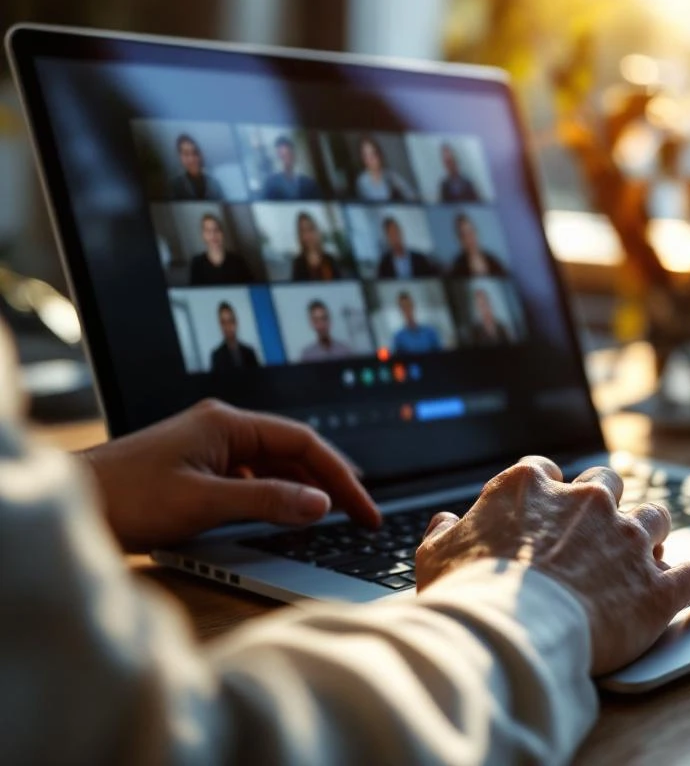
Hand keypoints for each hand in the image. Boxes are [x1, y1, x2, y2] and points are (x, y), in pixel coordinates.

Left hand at [80, 399, 378, 551]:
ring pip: (274, 467)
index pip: (303, 443)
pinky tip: (284, 518)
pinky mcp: (198, 469)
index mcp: (227, 424)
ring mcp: (209, 448)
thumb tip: (321, 504)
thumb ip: (268, 500)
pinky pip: (251, 479)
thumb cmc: (126, 497)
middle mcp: (222, 429)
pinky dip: (274, 498)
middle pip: (293, 453)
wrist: (71, 504)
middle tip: (361, 516)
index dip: (341, 477)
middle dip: (330, 483)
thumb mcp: (205, 502)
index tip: (365, 509)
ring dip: (302, 491)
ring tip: (333, 519)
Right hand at [416, 456, 689, 674]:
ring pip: (657, 517)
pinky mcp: (657, 586)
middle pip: (608, 483)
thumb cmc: (469, 597)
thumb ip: (444, 533)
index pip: (545, 471)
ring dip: (652, 533)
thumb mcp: (436, 557)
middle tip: (599, 528)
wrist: (510, 634)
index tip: (547, 507)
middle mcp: (586, 502)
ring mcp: (626, 540)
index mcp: (529, 488)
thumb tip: (445, 523)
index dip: (548, 488)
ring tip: (648, 554)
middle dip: (606, 502)